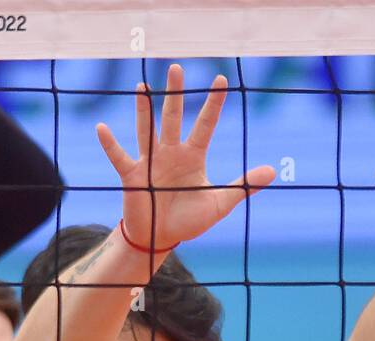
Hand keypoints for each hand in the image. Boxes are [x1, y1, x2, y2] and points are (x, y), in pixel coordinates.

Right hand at [96, 64, 275, 251]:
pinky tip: (102, 127)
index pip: (205, 124)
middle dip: (175, 93)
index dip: (213, 103)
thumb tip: (272, 171)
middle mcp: (171, 153)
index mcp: (193, 156)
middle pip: (174, 117)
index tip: (221, 79)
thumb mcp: (219, 203)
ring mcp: (150, 162)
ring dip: (144, 109)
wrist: (159, 238)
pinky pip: (119, 157)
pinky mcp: (132, 176)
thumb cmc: (189, 221)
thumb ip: (243, 186)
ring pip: (147, 130)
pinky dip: (110, 144)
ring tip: (142, 86)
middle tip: (176, 67)